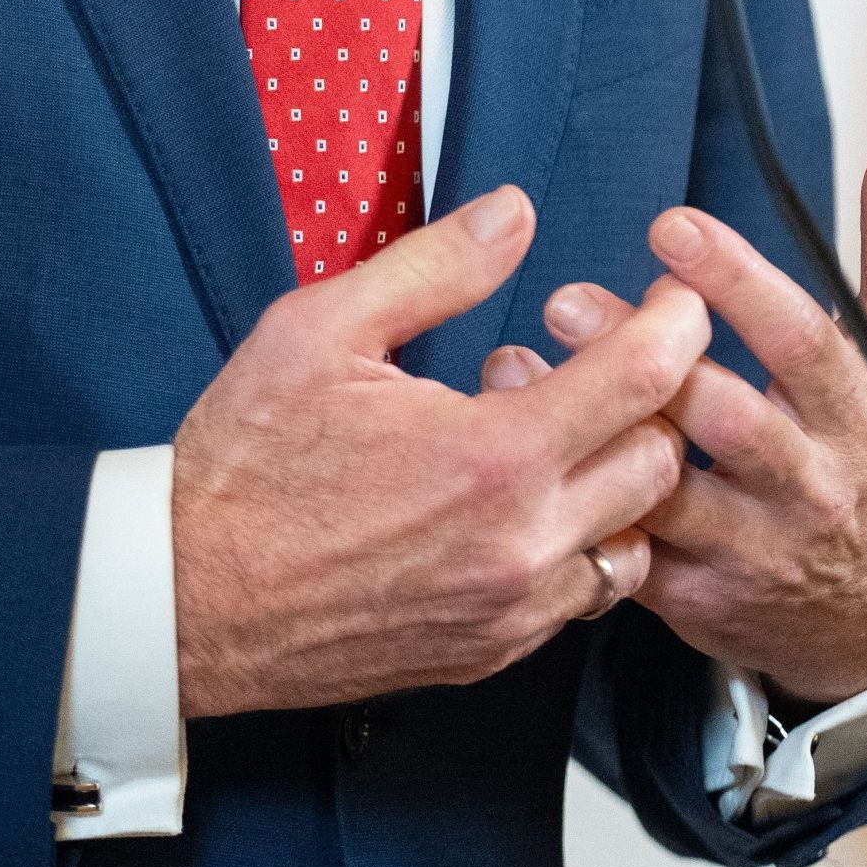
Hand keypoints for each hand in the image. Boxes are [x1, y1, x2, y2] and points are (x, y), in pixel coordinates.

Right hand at [169, 184, 711, 716]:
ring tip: (557, 436)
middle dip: (651, 400)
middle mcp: (521, 543)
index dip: (677, 322)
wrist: (189, 598)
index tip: (674, 296)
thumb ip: (435, 267)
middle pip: (661, 462)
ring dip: (619, 481)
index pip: (645, 378)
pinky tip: (521, 503)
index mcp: (492, 455)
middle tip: (601, 360)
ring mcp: (511, 610)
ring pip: (634, 539)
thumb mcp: (322, 329)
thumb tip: (513, 213)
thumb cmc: (245, 465)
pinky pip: (582, 597)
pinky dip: (579, 544)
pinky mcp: (491, 653)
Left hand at [484, 108, 866, 705]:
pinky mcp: (700, 599)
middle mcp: (808, 480)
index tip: (673, 228)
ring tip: (514, 368)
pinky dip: (573, 510)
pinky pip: (630, 558)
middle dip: (643, 360)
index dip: (737, 283)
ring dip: (587, 430)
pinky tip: (518, 455)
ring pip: (665, 491)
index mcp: (857, 407)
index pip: (801, 339)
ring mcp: (754, 546)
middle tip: (564, 302)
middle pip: (723, 419)